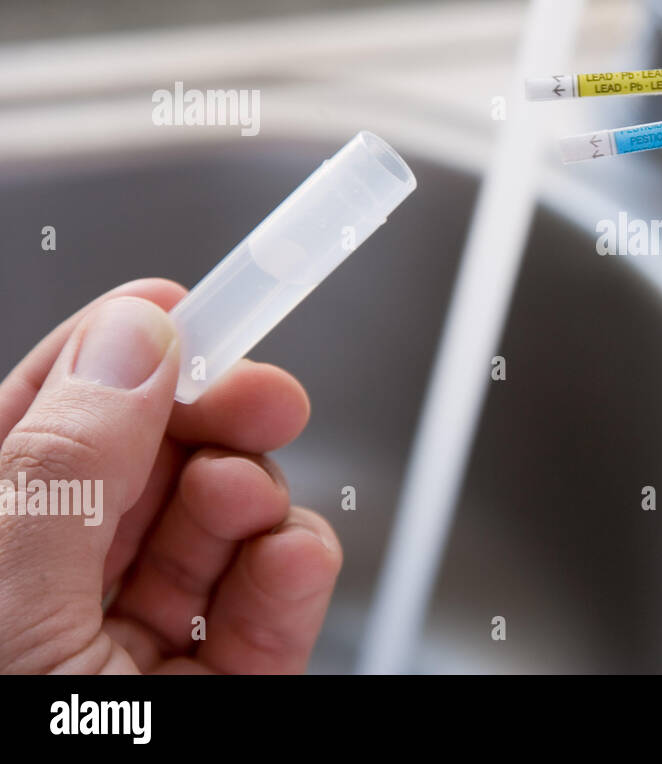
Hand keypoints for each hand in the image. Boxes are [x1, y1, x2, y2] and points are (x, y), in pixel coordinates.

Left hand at [0, 279, 341, 672]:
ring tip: (250, 503)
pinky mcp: (224, 686)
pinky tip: (292, 559)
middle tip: (263, 398)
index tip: (183, 309)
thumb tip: (131, 340)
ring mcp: (139, 649)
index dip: (112, 355)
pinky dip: (298, 569)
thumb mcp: (9, 604)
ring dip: (255, 495)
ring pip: (218, 527)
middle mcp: (56, 598)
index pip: (43, 424)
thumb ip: (67, 468)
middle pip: (147, 466)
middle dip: (214, 421)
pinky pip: (271, 603)